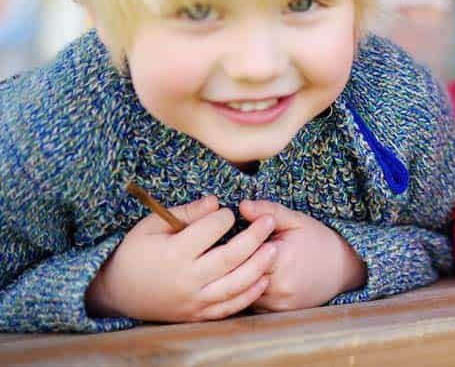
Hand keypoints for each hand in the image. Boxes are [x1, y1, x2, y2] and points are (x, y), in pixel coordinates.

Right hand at [86, 195, 277, 321]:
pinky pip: (229, 307)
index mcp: (173, 254)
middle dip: (255, 237)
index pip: (210, 230)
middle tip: (270, 221)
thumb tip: (216, 202)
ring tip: (274, 248)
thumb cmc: (135, 252)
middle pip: (230, 257)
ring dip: (259, 267)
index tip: (229, 212)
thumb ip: (186, 213)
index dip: (224, 217)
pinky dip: (249, 294)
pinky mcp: (198, 314)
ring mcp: (194, 300)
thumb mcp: (151, 226)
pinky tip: (263, 279)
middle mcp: (186, 279)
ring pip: (235, 285)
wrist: (118, 293)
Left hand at [238, 200, 366, 311]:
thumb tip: (242, 205)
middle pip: (239, 274)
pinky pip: (251, 303)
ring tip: (241, 263)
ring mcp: (279, 303)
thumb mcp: (296, 220)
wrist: (343, 269)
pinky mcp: (278, 313)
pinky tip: (252, 278)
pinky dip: (248, 291)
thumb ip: (269, 211)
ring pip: (242, 291)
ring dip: (238, 279)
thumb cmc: (318, 240)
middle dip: (232, 263)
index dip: (234, 245)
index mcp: (282, 258)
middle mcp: (279, 285)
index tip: (232, 236)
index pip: (242, 253)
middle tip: (230, 251)